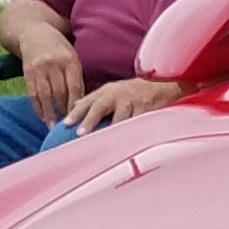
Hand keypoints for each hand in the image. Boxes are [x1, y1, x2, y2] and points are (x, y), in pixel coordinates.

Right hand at [21, 42, 85, 125]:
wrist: (34, 33)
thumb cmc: (59, 49)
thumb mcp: (72, 56)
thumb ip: (76, 76)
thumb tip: (82, 103)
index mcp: (69, 60)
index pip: (74, 86)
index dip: (76, 104)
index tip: (79, 118)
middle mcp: (54, 64)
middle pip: (60, 92)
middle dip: (64, 111)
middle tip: (68, 125)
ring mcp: (39, 68)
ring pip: (45, 95)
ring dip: (50, 113)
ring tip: (53, 126)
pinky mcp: (27, 72)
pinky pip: (33, 93)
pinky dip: (37, 107)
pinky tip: (42, 117)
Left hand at [62, 76, 188, 130]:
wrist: (163, 85)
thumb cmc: (135, 91)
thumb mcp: (113, 91)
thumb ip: (95, 99)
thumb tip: (75, 106)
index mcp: (108, 91)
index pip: (88, 101)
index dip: (77, 112)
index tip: (65, 124)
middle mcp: (118, 94)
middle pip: (100, 107)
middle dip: (90, 120)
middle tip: (80, 133)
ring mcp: (133, 101)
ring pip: (119, 118)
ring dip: (111, 130)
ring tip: (103, 142)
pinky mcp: (146, 109)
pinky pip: (137, 123)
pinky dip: (131, 132)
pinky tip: (126, 142)